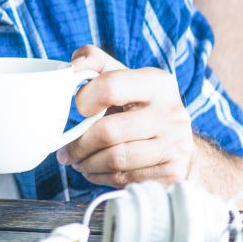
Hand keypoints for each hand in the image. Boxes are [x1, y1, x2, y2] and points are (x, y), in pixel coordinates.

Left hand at [57, 45, 195, 187]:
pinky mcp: (173, 173)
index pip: (110, 87)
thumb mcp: (121, 76)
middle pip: (108, 132)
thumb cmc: (137, 105)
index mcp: (157, 82)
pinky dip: (102, 177)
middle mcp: (172, 113)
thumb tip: (72, 67)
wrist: (176, 141)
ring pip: (115, 160)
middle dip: (79, 144)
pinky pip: (126, 180)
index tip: (77, 108)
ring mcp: (176, 146)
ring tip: (78, 160)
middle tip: (65, 150)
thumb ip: (94, 62)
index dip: (84, 99)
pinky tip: (96, 170)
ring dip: (87, 164)